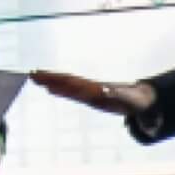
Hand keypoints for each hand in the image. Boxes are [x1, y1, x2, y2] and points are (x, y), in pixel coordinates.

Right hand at [30, 70, 154, 117]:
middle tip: (33, 74)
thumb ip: (119, 96)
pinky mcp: (88, 96)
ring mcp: (88, 91)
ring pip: (66, 84)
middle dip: (51, 78)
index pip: (77, 85)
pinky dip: (58, 89)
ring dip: (51, 81)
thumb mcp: (129, 100)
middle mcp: (90, 88)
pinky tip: (48, 88)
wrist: (141, 99)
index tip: (49, 81)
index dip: (63, 83)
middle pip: (67, 81)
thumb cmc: (135, 100)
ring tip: (34, 76)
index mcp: (98, 89)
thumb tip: (105, 90)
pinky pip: (70, 92)